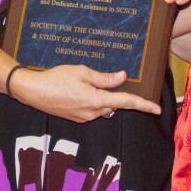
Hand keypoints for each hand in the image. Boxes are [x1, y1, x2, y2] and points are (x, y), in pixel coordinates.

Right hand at [10, 65, 160, 122]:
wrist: (34, 92)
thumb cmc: (56, 78)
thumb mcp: (82, 72)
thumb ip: (104, 78)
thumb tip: (122, 78)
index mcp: (96, 100)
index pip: (126, 102)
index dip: (143, 105)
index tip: (157, 108)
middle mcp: (92, 112)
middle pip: (114, 105)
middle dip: (115, 95)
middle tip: (104, 81)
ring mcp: (84, 118)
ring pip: (103, 108)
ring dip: (102, 98)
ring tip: (85, 83)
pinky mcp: (76, 118)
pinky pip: (92, 111)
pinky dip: (92, 102)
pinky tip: (79, 90)